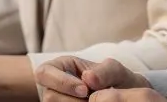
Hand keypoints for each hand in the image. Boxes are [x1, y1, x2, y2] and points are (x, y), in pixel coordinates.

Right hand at [35, 56, 155, 101]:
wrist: (122, 97)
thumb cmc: (117, 81)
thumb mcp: (116, 71)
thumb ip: (105, 71)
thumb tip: (87, 78)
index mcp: (60, 67)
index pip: (44, 72)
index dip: (62, 83)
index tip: (85, 90)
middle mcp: (53, 86)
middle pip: (48, 96)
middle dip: (71, 100)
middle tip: (91, 100)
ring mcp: (57, 101)